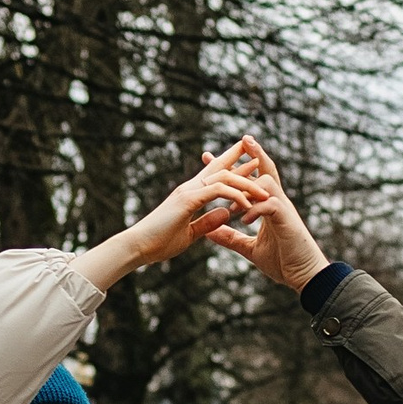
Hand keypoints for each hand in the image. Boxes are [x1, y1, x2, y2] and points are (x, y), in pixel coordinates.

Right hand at [80, 142, 262, 292]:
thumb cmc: (159, 243)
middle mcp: (190, 188)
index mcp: (190, 194)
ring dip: (246, 182)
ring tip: (264, 189)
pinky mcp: (187, 200)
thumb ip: (208, 222)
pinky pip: (218, 191)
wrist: (138, 247)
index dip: (231, 166)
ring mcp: (188, 192)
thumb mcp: (191, 233)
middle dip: (241, 160)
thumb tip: (225, 213)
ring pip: (224, 177)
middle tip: (260, 156)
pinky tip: (247, 204)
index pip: (214, 174)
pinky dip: (235, 195)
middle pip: (220, 167)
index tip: (250, 163)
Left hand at [203, 135, 329, 294]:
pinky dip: (255, 209)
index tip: (209, 158)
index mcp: (268, 205)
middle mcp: (277, 201)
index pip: (249, 179)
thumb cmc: (283, 262)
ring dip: (248, 185)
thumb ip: (231, 238)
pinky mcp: (287, 220)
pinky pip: (271, 205)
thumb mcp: (250, 249)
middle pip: (266, 169)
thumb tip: (209, 231)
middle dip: (253, 154)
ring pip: (267, 182)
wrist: (304, 276)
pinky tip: (243, 220)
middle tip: (240, 140)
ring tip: (230, 196)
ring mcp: (284, 209)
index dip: (231, 167)